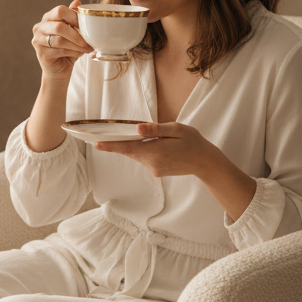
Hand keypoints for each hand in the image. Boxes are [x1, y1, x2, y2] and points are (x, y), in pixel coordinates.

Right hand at [32, 0, 92, 81]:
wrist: (59, 71)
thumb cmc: (67, 49)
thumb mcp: (72, 32)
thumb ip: (73, 18)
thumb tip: (77, 2)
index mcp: (47, 18)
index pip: (60, 10)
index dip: (74, 17)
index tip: (86, 25)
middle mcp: (39, 28)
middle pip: (59, 26)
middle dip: (77, 34)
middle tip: (88, 40)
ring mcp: (38, 41)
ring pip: (60, 40)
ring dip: (77, 45)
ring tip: (87, 48)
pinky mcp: (41, 54)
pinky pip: (60, 51)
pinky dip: (73, 52)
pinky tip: (80, 54)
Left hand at [93, 122, 213, 177]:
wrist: (205, 163)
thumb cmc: (193, 142)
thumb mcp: (177, 129)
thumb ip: (156, 129)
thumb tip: (137, 128)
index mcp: (156, 150)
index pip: (127, 147)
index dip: (111, 146)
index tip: (96, 144)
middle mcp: (152, 162)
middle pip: (130, 151)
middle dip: (119, 143)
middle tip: (104, 136)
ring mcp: (154, 169)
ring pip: (137, 155)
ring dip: (135, 146)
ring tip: (144, 137)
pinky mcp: (157, 172)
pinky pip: (145, 159)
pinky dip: (145, 151)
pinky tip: (157, 146)